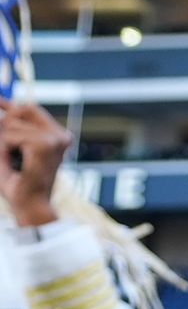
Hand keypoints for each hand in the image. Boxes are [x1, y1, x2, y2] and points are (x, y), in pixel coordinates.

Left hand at [0, 100, 68, 228]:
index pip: (30, 108)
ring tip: (13, 162)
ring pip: (12, 124)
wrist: (30, 206)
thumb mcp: (11, 148)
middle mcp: (61, 135)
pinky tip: (15, 164)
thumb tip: (2, 104)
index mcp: (57, 135)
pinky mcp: (45, 145)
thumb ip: (8, 126)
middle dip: (7, 126)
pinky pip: (10, 136)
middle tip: (8, 150)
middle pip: (23, 109)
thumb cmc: (19, 182)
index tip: (0, 102)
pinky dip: (4, 149)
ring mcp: (55, 139)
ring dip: (3, 143)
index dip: (11, 105)